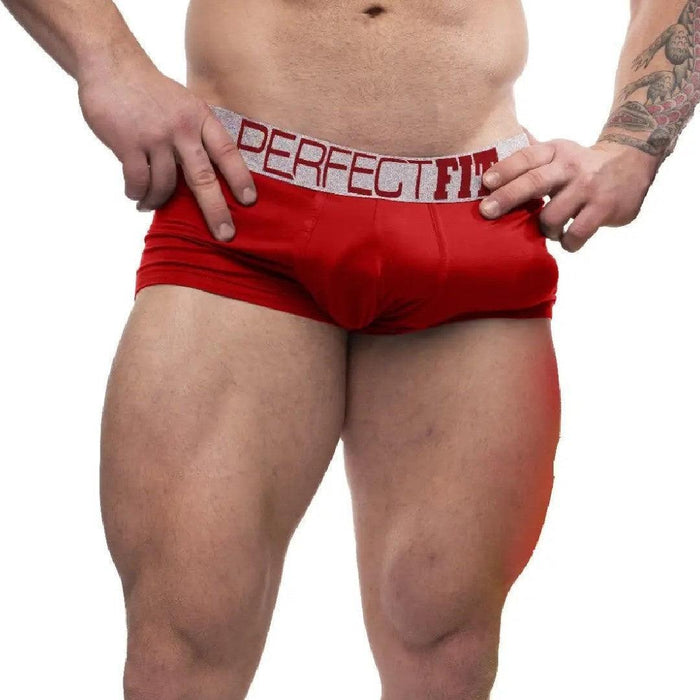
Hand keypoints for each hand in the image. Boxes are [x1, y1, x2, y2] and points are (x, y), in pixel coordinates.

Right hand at [77, 56, 254, 240]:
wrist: (110, 63)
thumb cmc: (151, 92)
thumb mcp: (185, 105)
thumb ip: (198, 135)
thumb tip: (210, 177)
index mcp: (200, 118)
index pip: (227, 152)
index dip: (240, 178)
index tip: (250, 202)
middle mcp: (182, 128)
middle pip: (203, 178)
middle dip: (216, 210)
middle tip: (225, 235)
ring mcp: (155, 136)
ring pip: (165, 185)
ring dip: (158, 201)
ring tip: (150, 205)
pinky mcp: (127, 143)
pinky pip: (138, 181)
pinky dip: (137, 194)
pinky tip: (135, 196)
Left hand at [479, 136, 660, 251]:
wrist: (632, 162)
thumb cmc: (580, 164)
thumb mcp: (557, 151)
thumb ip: (528, 153)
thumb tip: (490, 145)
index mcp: (555, 151)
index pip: (527, 157)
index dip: (505, 169)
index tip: (486, 182)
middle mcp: (571, 167)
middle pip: (535, 182)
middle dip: (508, 197)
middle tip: (487, 211)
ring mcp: (589, 188)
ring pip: (552, 216)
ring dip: (545, 229)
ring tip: (550, 228)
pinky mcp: (604, 209)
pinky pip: (576, 234)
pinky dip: (567, 242)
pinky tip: (568, 238)